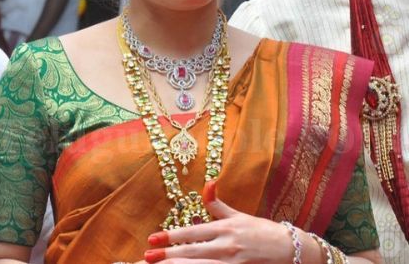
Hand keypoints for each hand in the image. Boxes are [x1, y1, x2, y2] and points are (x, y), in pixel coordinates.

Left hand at [144, 181, 295, 263]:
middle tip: (147, 257)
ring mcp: (234, 261)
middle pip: (192, 252)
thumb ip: (217, 204)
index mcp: (224, 228)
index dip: (171, 236)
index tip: (152, 239)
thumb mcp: (238, 215)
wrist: (291, 248)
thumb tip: (208, 182)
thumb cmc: (261, 231)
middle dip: (168, 255)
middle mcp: (227, 245)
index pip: (192, 233)